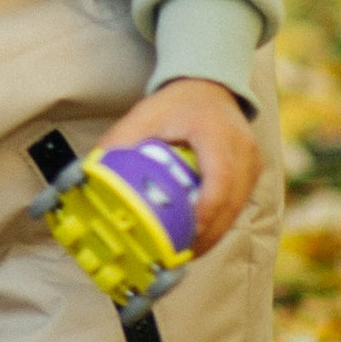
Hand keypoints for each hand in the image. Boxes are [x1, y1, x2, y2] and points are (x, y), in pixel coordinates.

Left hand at [96, 77, 259, 251]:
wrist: (208, 86)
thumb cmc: (176, 103)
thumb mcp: (143, 116)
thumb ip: (119, 144)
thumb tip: (87, 176)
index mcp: (217, 133)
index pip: (220, 178)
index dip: (207, 210)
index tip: (188, 234)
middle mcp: (243, 149)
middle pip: (231, 203)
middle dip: (207, 235)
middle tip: (177, 256)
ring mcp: (252, 163)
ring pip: (236, 210)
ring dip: (213, 235)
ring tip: (183, 254)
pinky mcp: (252, 173)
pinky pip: (237, 206)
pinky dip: (218, 224)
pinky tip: (196, 239)